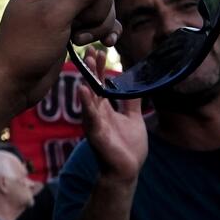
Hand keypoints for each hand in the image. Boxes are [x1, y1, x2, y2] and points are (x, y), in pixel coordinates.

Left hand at [0, 0, 132, 105]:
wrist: (13, 81)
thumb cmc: (25, 46)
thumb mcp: (55, 14)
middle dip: (100, 4)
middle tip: (77, 22)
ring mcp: (67, 7)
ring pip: (104, 3)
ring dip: (98, 23)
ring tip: (75, 37)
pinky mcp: (74, 25)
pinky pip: (102, 20)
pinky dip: (103, 31)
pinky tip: (103, 44)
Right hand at [81, 53, 148, 182]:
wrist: (126, 171)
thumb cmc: (128, 147)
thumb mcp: (133, 118)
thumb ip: (131, 102)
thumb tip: (136, 85)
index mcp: (105, 109)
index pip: (100, 83)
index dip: (100, 67)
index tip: (100, 50)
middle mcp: (96, 113)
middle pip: (93, 86)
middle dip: (92, 67)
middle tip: (91, 48)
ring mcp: (94, 123)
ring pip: (89, 98)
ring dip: (88, 79)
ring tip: (87, 63)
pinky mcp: (96, 134)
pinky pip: (90, 116)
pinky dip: (86, 103)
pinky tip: (83, 90)